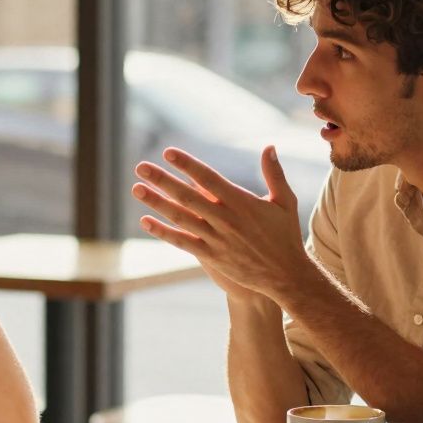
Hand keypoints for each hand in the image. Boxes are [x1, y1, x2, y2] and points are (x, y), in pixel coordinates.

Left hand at [131, 146, 310, 302]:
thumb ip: (274, 174)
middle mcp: (226, 219)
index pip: (208, 178)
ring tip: (136, 188)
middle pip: (188, 196)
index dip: (187, 165)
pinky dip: (163, 232)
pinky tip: (145, 221)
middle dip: (163, 180)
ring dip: (157, 203)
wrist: (285, 276)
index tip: (168, 152)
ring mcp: (216, 239)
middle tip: (141, 167)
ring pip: (181, 218)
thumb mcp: (284, 202)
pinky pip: (183, 243)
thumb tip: (269, 147)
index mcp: (242, 202)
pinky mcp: (212, 257)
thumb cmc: (286, 236)